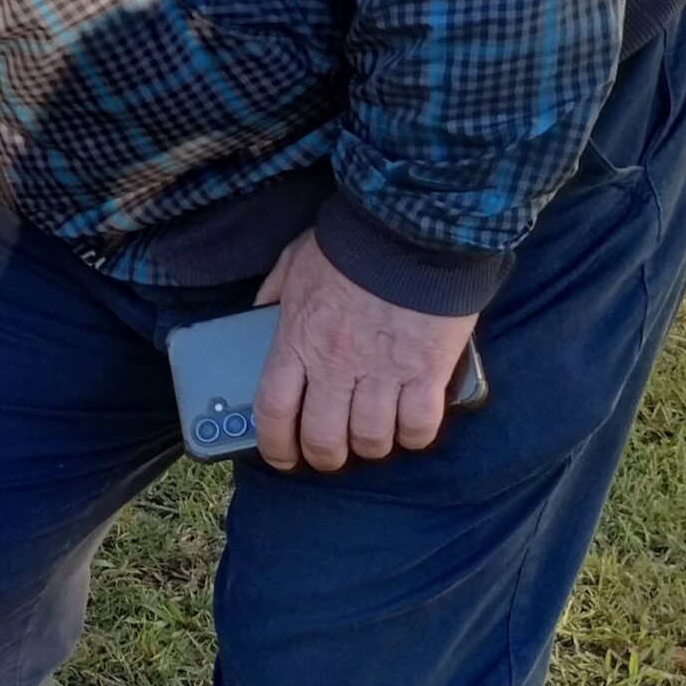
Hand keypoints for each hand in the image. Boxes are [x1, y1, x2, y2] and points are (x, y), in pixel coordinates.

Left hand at [252, 228, 477, 472]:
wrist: (408, 228)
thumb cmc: (347, 244)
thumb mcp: (292, 262)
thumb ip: (273, 295)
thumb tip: (258, 316)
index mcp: (297, 341)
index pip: (275, 410)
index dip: (275, 444)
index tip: (281, 456)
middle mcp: (337, 365)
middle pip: (324, 438)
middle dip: (325, 456)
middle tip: (331, 453)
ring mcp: (383, 372)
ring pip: (372, 439)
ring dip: (369, 447)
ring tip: (371, 438)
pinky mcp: (427, 372)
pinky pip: (419, 426)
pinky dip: (413, 436)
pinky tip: (409, 428)